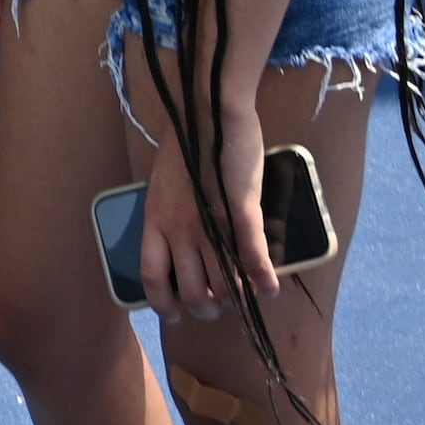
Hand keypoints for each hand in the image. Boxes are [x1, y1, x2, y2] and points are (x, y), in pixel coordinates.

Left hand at [136, 88, 275, 324]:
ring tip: (243, 295)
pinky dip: (263, 279)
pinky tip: (271, 290)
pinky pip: (252, 255)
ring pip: (223, 282)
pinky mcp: (240, 210)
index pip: (153, 279)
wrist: (207, 110)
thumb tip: (177, 246)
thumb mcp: (162, 187)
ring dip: (236, 297)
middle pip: (192, 291)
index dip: (164, 305)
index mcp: (155, 221)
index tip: (176, 314)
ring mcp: (209, 222)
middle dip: (207, 308)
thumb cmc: (185, 145)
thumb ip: (168, 218)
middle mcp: (178, 228)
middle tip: (218, 305)